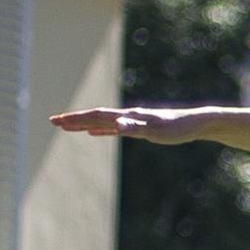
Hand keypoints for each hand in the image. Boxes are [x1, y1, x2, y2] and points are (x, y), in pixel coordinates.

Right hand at [51, 107, 210, 143]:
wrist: (195, 124)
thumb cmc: (177, 128)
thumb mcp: (156, 131)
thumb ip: (135, 127)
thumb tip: (115, 125)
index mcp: (128, 116)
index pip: (96, 116)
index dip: (76, 119)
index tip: (57, 121)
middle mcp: (127, 117)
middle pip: (95, 117)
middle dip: (74, 120)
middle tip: (53, 121)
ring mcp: (132, 121)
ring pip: (102, 122)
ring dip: (84, 124)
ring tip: (68, 125)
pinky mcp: (139, 128)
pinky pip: (113, 129)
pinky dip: (101, 130)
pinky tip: (94, 133)